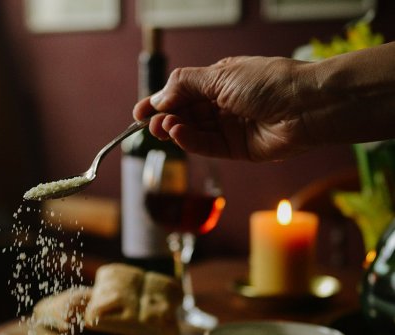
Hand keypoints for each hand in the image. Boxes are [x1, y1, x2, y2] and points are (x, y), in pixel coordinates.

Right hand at [133, 55, 318, 161]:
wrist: (305, 107)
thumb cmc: (269, 82)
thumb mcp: (220, 76)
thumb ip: (186, 86)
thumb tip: (160, 96)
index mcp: (221, 80)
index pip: (182, 92)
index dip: (159, 101)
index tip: (138, 112)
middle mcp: (224, 104)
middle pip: (185, 113)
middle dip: (164, 118)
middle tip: (148, 125)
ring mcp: (230, 127)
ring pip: (194, 131)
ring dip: (176, 130)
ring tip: (164, 128)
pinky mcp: (236, 149)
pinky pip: (208, 146)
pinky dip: (191, 141)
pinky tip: (179, 134)